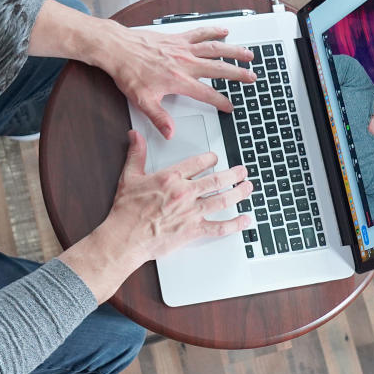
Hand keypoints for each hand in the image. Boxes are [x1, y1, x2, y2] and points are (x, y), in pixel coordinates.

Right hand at [61, 131, 252, 300]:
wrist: (125, 237)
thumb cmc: (126, 211)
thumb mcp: (129, 177)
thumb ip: (136, 154)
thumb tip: (135, 136)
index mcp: (171, 178)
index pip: (198, 162)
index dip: (211, 158)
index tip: (215, 158)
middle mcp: (185, 193)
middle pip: (217, 180)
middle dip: (234, 174)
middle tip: (242, 171)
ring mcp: (192, 212)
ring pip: (223, 200)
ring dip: (239, 193)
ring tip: (248, 188)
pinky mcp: (193, 231)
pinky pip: (219, 227)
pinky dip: (235, 224)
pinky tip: (245, 219)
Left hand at [106, 25, 254, 138]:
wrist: (118, 49)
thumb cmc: (129, 72)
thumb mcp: (142, 101)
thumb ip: (159, 118)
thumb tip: (170, 133)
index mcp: (179, 81)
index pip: (207, 94)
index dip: (221, 102)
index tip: (230, 107)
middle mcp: (185, 63)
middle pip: (218, 69)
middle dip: (237, 74)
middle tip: (252, 78)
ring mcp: (183, 48)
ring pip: (215, 48)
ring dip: (233, 51)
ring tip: (248, 54)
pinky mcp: (177, 38)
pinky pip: (200, 33)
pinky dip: (214, 31)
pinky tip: (224, 31)